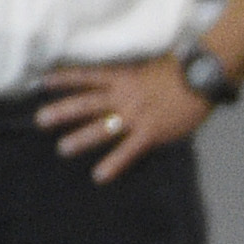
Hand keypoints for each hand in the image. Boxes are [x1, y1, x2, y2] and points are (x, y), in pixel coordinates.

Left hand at [38, 58, 211, 183]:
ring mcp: (136, 115)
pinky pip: (128, 150)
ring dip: (81, 138)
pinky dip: (114, 163)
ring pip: (102, 127)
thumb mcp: (151, 68)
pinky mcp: (150, 132)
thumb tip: (123, 84)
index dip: (64, 79)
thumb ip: (134, 79)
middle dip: (62, 111)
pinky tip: (100, 175)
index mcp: (124, 78)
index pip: (88, 77)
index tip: (41, 82)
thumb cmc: (182, 71)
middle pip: (87, 104)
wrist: (203, 77)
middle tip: (41, 119)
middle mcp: (124, 96)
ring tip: (63, 148)